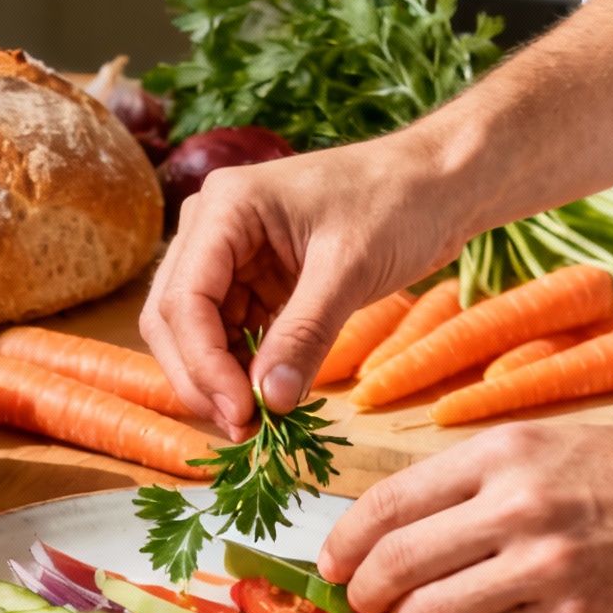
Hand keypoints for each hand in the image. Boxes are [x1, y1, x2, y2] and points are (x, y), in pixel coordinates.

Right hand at [141, 135, 456, 434]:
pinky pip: (232, 333)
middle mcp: (213, 227)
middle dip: (203, 377)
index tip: (241, 413)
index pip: (185, 299)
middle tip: (244, 429)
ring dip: (220, 379)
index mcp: (224, 207)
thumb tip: (269, 402)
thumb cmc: (398, 203)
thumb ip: (304, 335)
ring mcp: (231, 254)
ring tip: (257, 422)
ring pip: (197, 332)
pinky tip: (268, 397)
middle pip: (175, 318)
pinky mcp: (255, 279)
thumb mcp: (350, 270)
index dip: (204, 363)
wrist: (437, 183)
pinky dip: (244, 367)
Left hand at [318, 421, 612, 612]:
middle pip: (396, 564)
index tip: (332, 564)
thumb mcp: (538, 448)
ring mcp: (546, 566)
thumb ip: (464, 483)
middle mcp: (517, 506)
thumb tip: (386, 532)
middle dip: (364, 592)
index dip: (344, 543)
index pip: (387, 504)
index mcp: (500, 455)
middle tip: (364, 601)